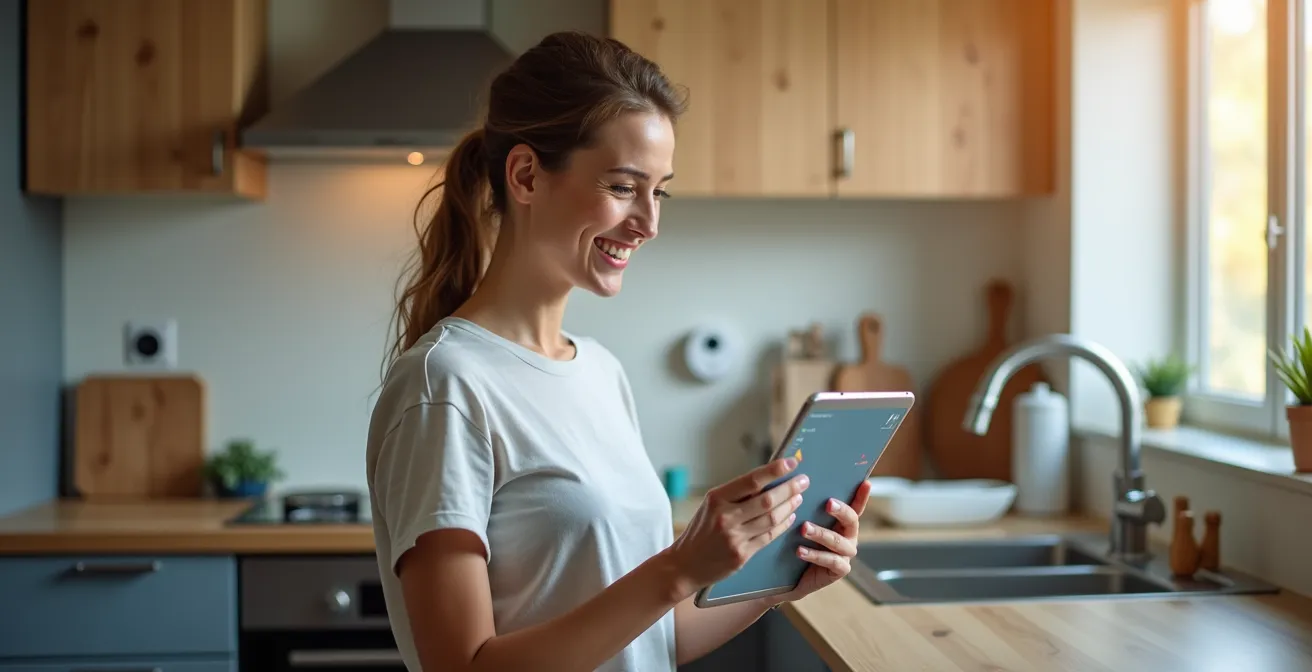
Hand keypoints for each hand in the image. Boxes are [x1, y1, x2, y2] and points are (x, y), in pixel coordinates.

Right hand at [664, 458, 809, 599]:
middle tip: (804, 480)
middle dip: (789, 488)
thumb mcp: (711, 506)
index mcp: (716, 498)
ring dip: (790, 506)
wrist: (685, 564)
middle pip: (767, 500)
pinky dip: (783, 524)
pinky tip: (790, 516)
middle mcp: (725, 517)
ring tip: (799, 497)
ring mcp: (734, 537)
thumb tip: (769, 479)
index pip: (752, 480)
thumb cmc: (700, 530)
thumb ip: (736, 495)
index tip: (792, 462)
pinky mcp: (742, 555)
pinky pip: (769, 536)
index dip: (774, 470)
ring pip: (772, 518)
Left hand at [770, 479, 871, 604]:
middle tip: (827, 503)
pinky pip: (831, 561)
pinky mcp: (840, 570)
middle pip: (851, 521)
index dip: (862, 496)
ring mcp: (846, 554)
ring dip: (821, 533)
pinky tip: (800, 551)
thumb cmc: (797, 543)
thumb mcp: (802, 523)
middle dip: (841, 511)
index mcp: (843, 523)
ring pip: (838, 542)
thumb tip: (798, 482)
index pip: (855, 506)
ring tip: (804, 528)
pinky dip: (815, 555)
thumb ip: (807, 506)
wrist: (791, 576)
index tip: (865, 483)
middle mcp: (849, 537)